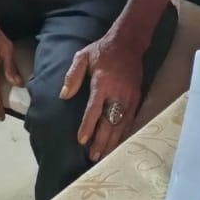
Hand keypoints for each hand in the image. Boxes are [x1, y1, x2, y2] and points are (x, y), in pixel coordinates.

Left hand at [61, 30, 144, 161]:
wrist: (129, 43)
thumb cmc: (102, 51)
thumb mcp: (82, 56)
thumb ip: (72, 76)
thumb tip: (63, 95)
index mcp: (102, 83)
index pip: (94, 109)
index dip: (88, 126)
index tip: (81, 140)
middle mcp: (117, 93)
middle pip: (109, 122)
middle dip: (101, 140)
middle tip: (93, 156)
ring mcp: (129, 98)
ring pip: (121, 125)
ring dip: (112, 142)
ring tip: (103, 156)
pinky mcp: (136, 99)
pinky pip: (130, 121)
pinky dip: (124, 134)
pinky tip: (118, 144)